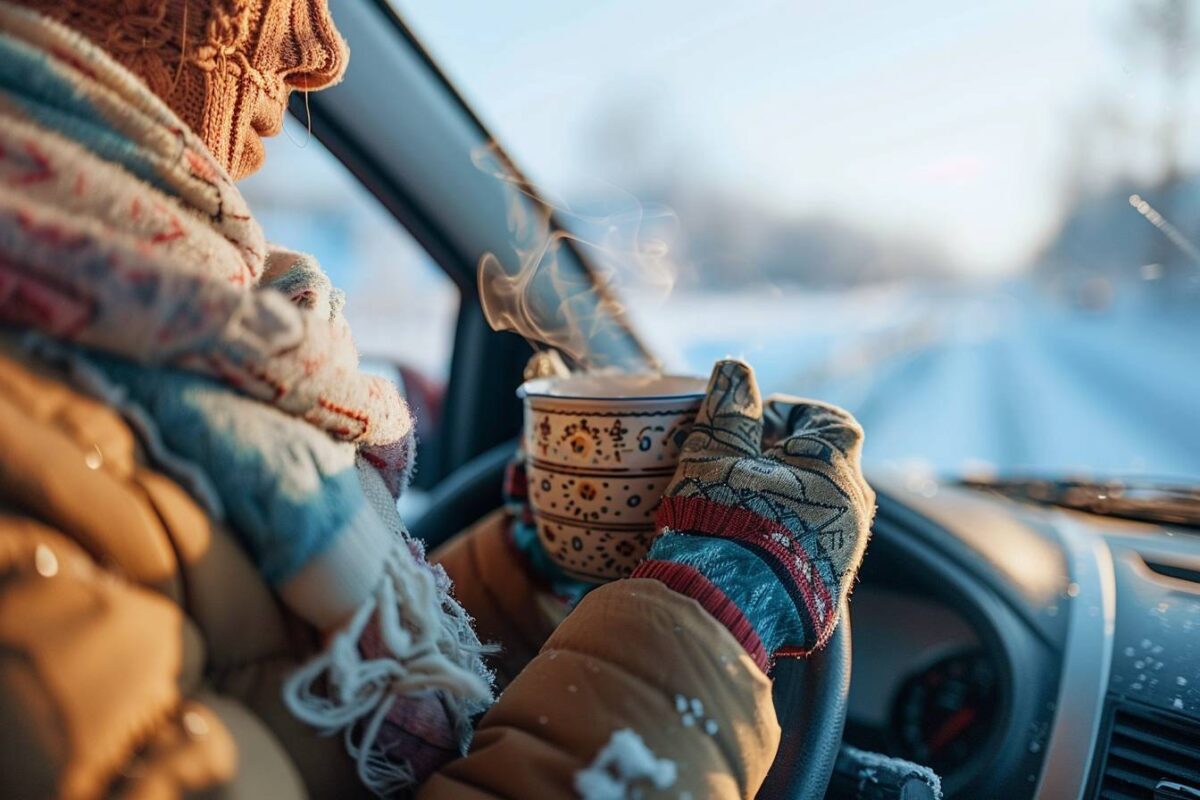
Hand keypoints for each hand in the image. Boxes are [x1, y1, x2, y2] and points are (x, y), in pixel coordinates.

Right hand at [638, 359, 874, 661]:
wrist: (726, 607)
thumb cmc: (722, 519)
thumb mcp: (715, 454)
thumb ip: (729, 409)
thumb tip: (735, 368)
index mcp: (836, 468)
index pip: (833, 421)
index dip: (794, 413)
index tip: (755, 422)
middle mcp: (854, 509)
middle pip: (828, 467)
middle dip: (786, 459)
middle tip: (739, 464)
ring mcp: (845, 552)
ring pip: (822, 509)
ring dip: (787, 499)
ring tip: (738, 505)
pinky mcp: (828, 590)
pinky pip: (814, 546)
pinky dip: (787, 535)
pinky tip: (746, 542)